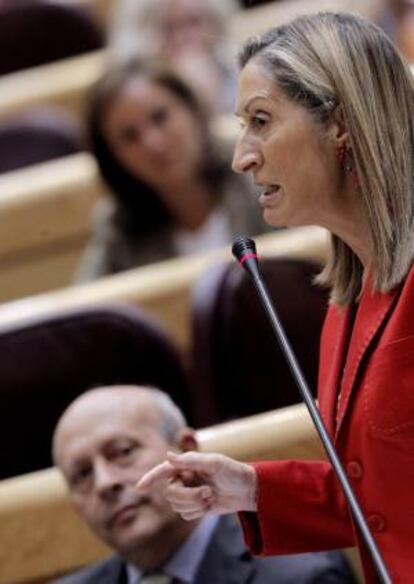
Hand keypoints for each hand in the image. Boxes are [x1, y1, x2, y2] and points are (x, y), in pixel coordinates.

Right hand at [136, 451, 256, 520]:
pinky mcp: (195, 507)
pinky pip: (186, 515)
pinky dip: (198, 512)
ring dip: (195, 505)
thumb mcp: (214, 463)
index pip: (163, 470)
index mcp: (186, 465)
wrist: (247, 490)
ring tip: (211, 497)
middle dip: (188, 497)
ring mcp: (189, 493)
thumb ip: (191, 460)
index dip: (150, 478)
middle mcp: (184, 478)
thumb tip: (168, 456)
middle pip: (170, 493)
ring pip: (177, 506)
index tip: (140, 488)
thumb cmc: (232, 471)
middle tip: (208, 493)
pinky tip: (210, 506)